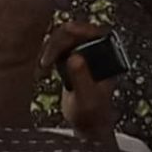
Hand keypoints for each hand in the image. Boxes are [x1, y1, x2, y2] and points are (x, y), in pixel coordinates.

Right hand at [40, 23, 116, 146]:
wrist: (88, 122)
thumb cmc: (93, 112)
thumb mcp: (87, 98)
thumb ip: (82, 79)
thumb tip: (75, 57)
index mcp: (108, 52)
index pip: (92, 30)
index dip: (76, 29)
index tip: (62, 36)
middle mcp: (96, 45)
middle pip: (74, 30)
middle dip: (58, 41)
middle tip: (47, 60)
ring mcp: (83, 47)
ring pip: (62, 35)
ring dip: (50, 46)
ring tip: (44, 66)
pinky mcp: (70, 53)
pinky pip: (56, 44)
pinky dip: (48, 51)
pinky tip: (43, 65)